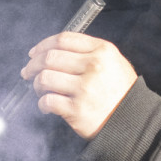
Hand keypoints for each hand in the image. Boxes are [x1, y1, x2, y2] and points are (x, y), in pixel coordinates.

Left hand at [21, 32, 136, 139]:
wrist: (133, 120)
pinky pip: (48, 101)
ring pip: (45, 78)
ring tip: (39, 89)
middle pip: (50, 57)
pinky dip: (42, 103)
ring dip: (37, 84)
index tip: (34, 52)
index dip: (43, 44)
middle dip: (33, 64)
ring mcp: (85, 88)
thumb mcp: (114, 62)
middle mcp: (93, 66)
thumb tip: (55, 50)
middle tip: (27, 71)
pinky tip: (46, 105)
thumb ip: (89, 51)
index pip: (63, 39)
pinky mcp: (77, 109)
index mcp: (102, 50)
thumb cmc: (121, 91)